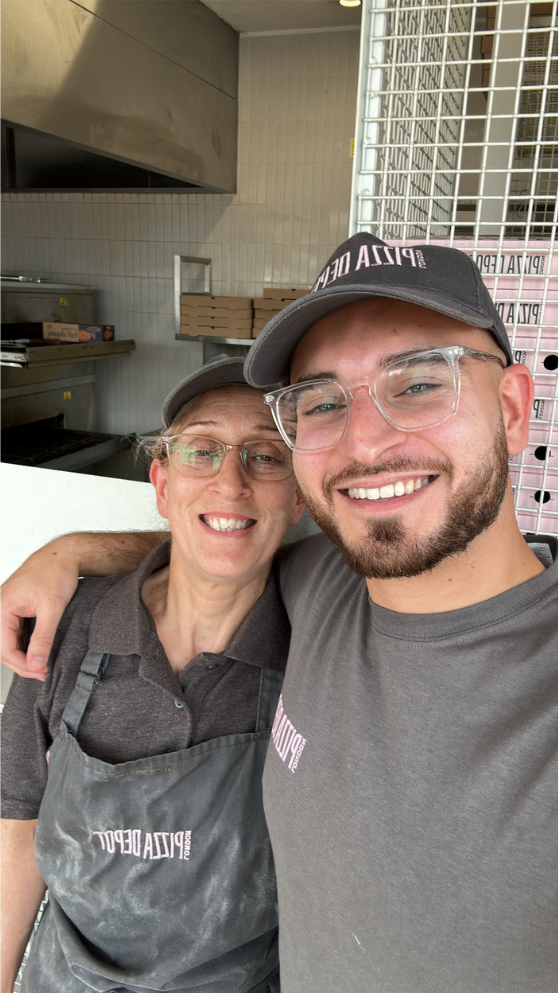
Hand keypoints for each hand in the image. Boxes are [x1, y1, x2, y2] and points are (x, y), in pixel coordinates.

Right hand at [0, 538, 79, 679]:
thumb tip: (36, 665)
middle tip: (44, 673)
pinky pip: (14, 633)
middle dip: (23, 664)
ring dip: (24, 656)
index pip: (4, 649)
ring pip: (8, 642)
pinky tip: (39, 651)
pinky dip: (26, 645)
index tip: (42, 673)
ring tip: (43, 665)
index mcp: (2, 607)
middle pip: (3, 648)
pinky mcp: (15, 608)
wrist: (64, 554)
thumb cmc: (56, 572)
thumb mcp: (52, 608)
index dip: (23, 665)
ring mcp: (6, 608)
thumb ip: (43, 638)